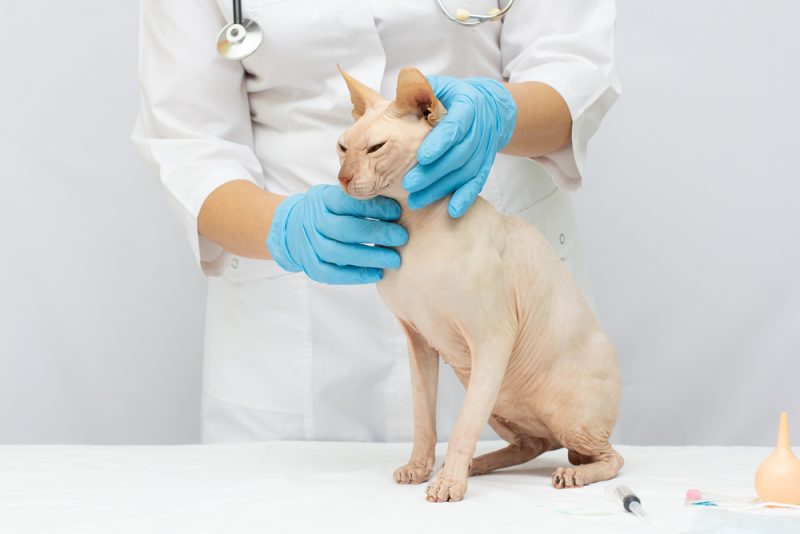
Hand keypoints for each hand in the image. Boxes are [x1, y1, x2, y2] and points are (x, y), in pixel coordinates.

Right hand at [266, 185, 407, 283]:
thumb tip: (399, 203)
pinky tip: (377, 274)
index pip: (348, 202)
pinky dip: (356, 275)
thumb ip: (361, 198)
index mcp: (321, 199)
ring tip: (394, 259)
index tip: (397, 212)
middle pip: (345, 229)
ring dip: (370, 257)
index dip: (373, 207)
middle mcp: (313, 221)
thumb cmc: (328, 210)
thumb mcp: (337, 195)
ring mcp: (309, 245)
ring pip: (339, 253)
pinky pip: (332, 274)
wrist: (293, 228)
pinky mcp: (311, 265)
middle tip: (402, 237)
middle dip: (377, 233)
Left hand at [402, 76, 516, 217]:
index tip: (422, 157)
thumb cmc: (454, 96)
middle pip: (458, 155)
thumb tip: (400, 93)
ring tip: (416, 201)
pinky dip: (466, 197)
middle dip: (433, 172)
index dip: (440, 143)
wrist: (489, 107)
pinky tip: (453, 212)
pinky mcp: (485, 164)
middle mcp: (479, 129)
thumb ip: (422, 89)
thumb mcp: (441, 86)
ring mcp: (484, 149)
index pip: (455, 127)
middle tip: (408, 185)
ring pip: (465, 172)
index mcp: (468, 107)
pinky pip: (477, 182)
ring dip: (442, 188)